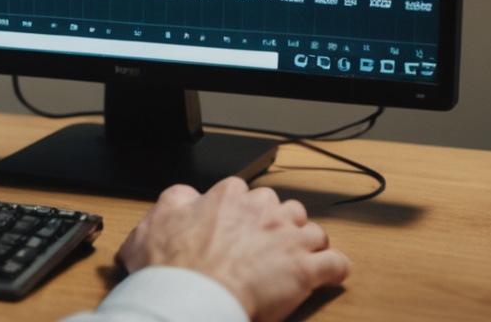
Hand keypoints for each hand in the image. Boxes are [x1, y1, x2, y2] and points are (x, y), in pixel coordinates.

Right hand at [116, 177, 349, 321]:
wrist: (191, 298)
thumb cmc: (173, 268)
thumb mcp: (154, 222)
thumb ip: (174, 202)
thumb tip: (184, 198)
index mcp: (227, 198)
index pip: (244, 192)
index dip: (242, 212)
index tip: (239, 225)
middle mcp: (262, 211)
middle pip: (283, 207)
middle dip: (279, 224)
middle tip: (268, 245)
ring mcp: (287, 239)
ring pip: (314, 231)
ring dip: (309, 243)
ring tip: (300, 258)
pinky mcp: (305, 270)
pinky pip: (336, 263)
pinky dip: (335, 270)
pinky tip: (330, 275)